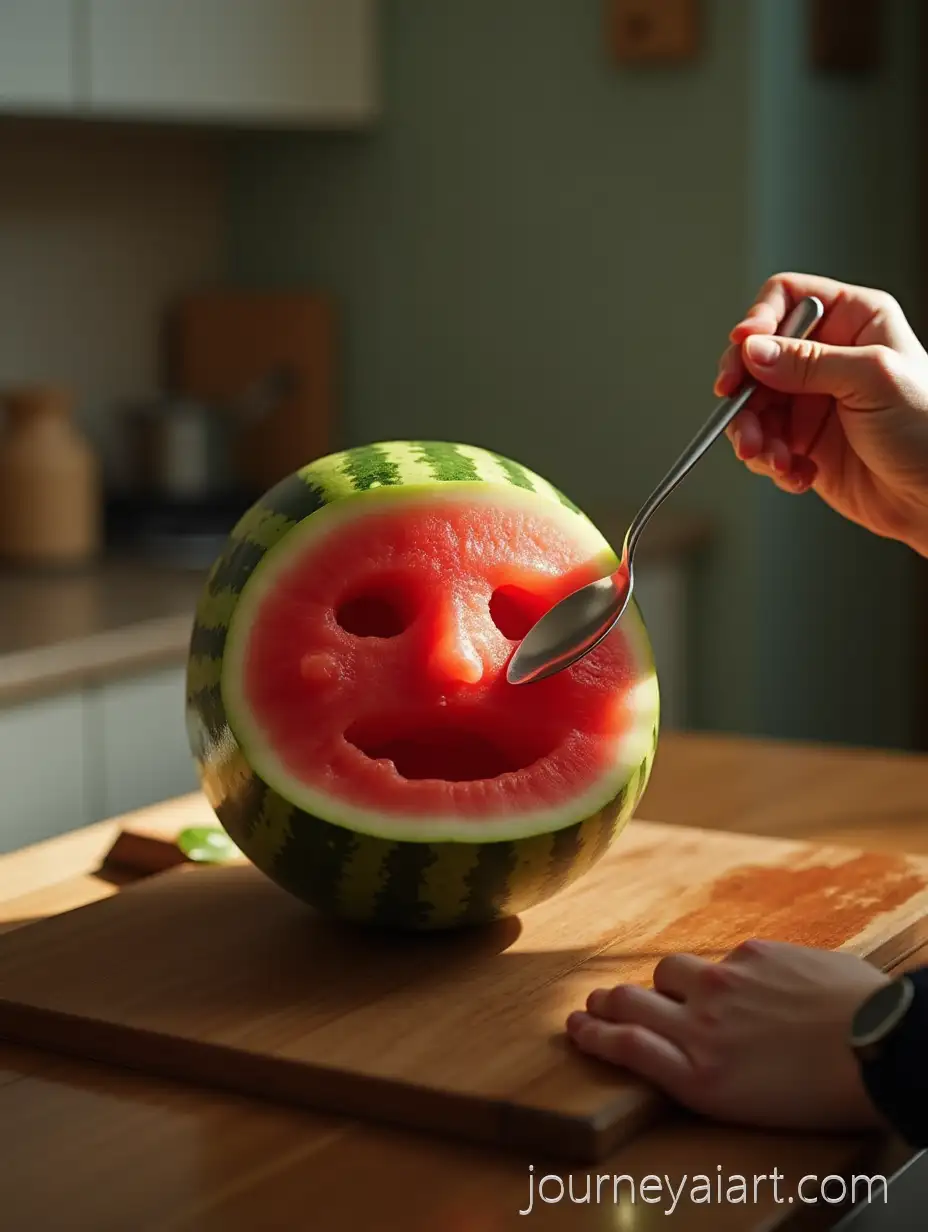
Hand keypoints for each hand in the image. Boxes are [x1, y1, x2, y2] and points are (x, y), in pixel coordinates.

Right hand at [566, 938, 891, 1131]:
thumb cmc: (824, 1090)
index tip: (576, 1024)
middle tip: (597, 1001)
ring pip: (669, 971)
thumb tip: (674, 1041)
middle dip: (605, 1001)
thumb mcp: (747, 1102)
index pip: (624, 1043)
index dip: (592, 1032)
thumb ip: (700, 1070)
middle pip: (626, 1000)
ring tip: (678, 993)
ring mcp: (723, 984)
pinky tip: (751, 987)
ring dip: (666, 984)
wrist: (880, 1046)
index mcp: (699, 1076)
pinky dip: (726, 973)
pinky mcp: (751, 954)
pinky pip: (722, 959)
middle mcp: (700, 1027)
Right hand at [716, 271, 927, 555]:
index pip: (786, 298)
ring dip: (753, 435)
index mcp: (853, 320)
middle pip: (756, 356)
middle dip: (744, 390)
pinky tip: (797, 474)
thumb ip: (809, 362)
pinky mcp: (802, 442)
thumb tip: (752, 350)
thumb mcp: (873, 380)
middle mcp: (827, 356)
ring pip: (753, 406)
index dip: (759, 320)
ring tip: (772, 458)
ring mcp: (811, 400)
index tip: (742, 348)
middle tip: (737, 414)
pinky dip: (770, 462)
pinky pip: (764, 445)